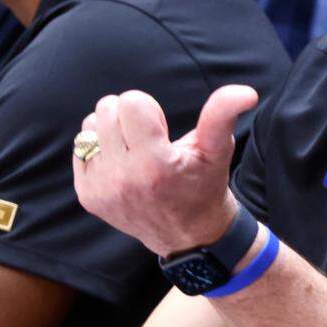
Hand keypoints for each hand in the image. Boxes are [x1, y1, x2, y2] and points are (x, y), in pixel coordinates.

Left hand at [73, 86, 258, 257]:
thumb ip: (223, 115)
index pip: (130, 102)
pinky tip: (121, 163)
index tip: (161, 129)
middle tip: (148, 137)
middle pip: (107, 109)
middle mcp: (122, 179)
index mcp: (154, 164)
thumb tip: (246, 92)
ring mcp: (101, 189)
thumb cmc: (204, 184)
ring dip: (110, 130)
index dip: (149, 108)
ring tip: (133, 149)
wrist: (187, 235)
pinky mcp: (88, 196)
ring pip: (89, 126)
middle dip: (128, 115)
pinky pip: (80, 148)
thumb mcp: (218, 149)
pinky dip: (98, 148)